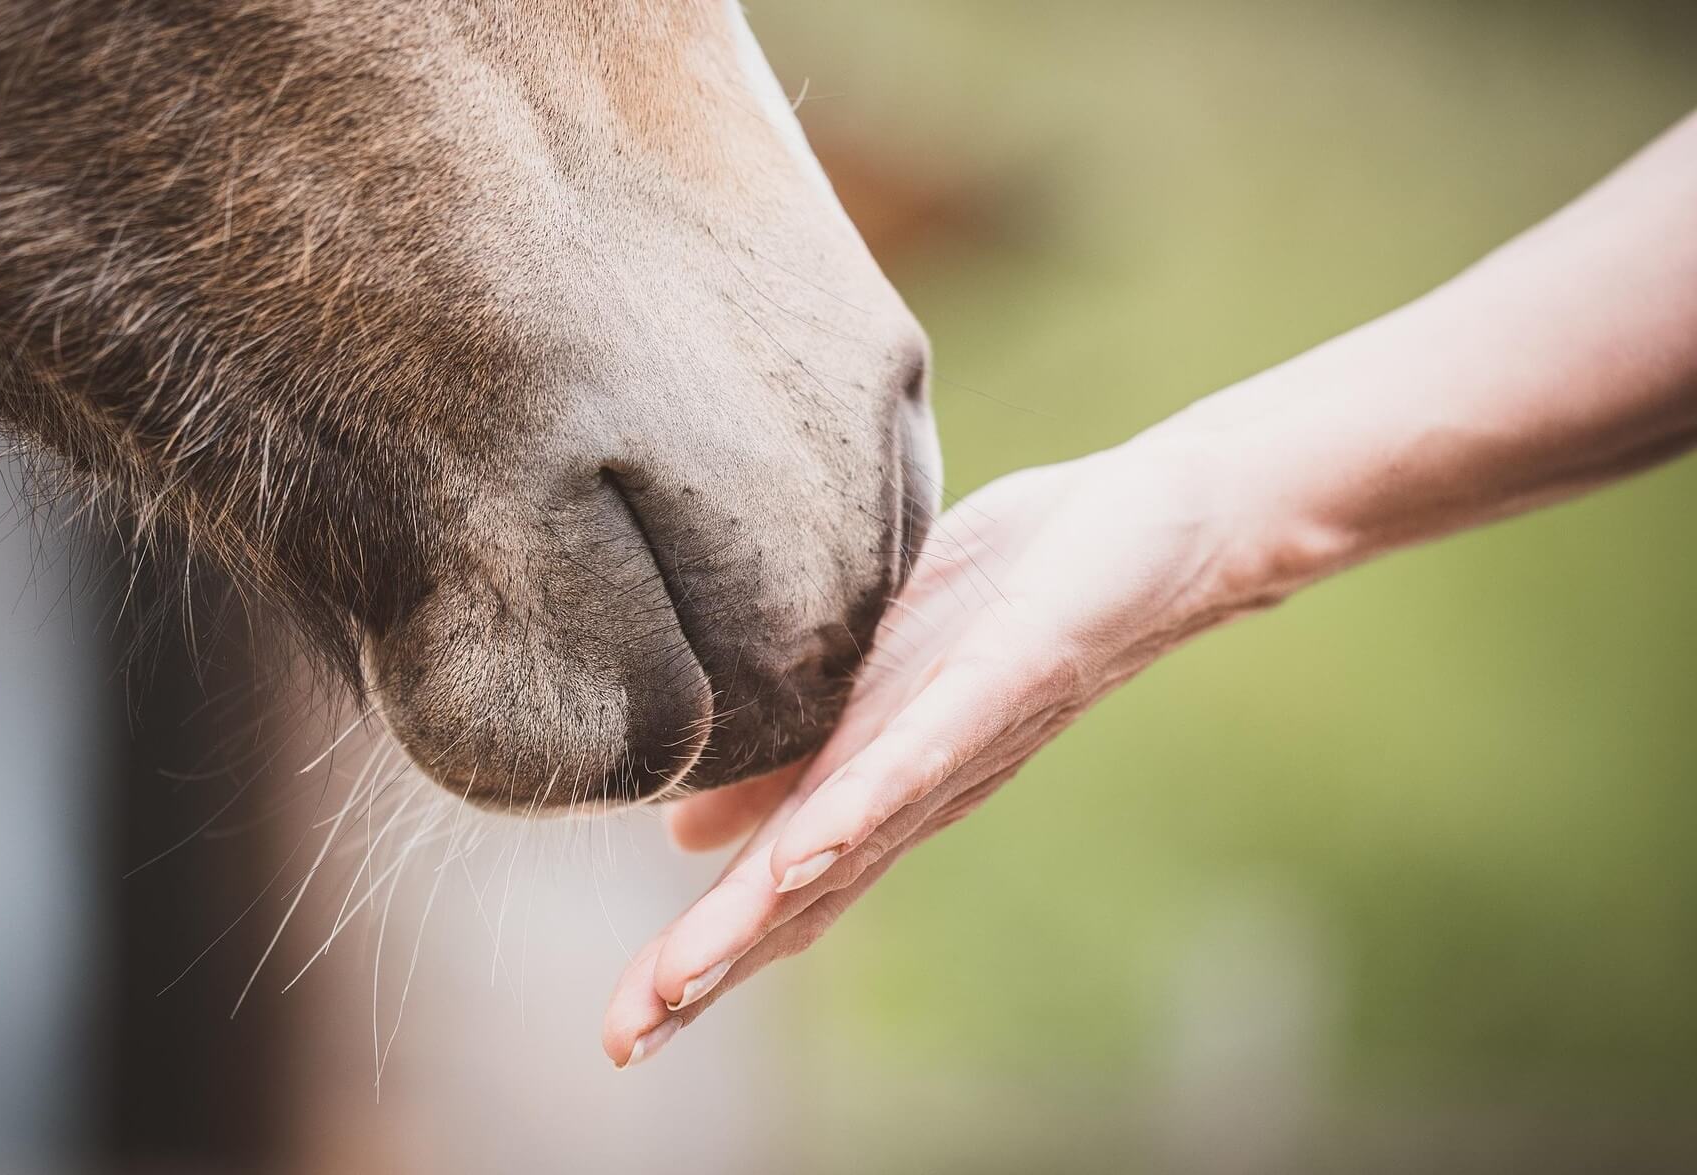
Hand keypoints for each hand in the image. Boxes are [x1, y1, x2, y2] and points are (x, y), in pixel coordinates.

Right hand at [602, 441, 1266, 1065]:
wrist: (1151, 538)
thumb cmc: (1006, 604)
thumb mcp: (867, 685)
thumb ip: (787, 764)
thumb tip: (690, 839)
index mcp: (868, 789)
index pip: (771, 894)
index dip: (699, 962)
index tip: (619, 1031)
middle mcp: (908, 793)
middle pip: (794, 900)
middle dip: (709, 968)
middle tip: (625, 1036)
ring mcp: (952, 748)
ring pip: (842, 850)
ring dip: (759, 915)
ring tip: (684, 974)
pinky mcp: (996, 687)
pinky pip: (920, 758)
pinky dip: (859, 811)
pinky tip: (803, 852)